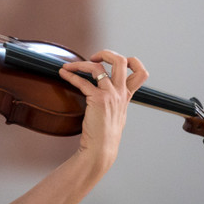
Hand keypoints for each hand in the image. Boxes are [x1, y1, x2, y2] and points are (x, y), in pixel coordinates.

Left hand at [59, 50, 147, 168]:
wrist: (101, 150)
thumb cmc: (105, 136)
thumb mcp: (117, 116)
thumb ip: (115, 102)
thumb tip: (105, 94)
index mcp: (126, 96)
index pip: (141, 73)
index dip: (132, 61)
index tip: (114, 61)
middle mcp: (120, 93)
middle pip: (122, 61)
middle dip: (106, 54)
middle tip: (93, 57)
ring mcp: (110, 95)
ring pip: (98, 68)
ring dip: (81, 64)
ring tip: (69, 66)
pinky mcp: (98, 100)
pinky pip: (82, 82)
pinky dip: (71, 75)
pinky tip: (63, 74)